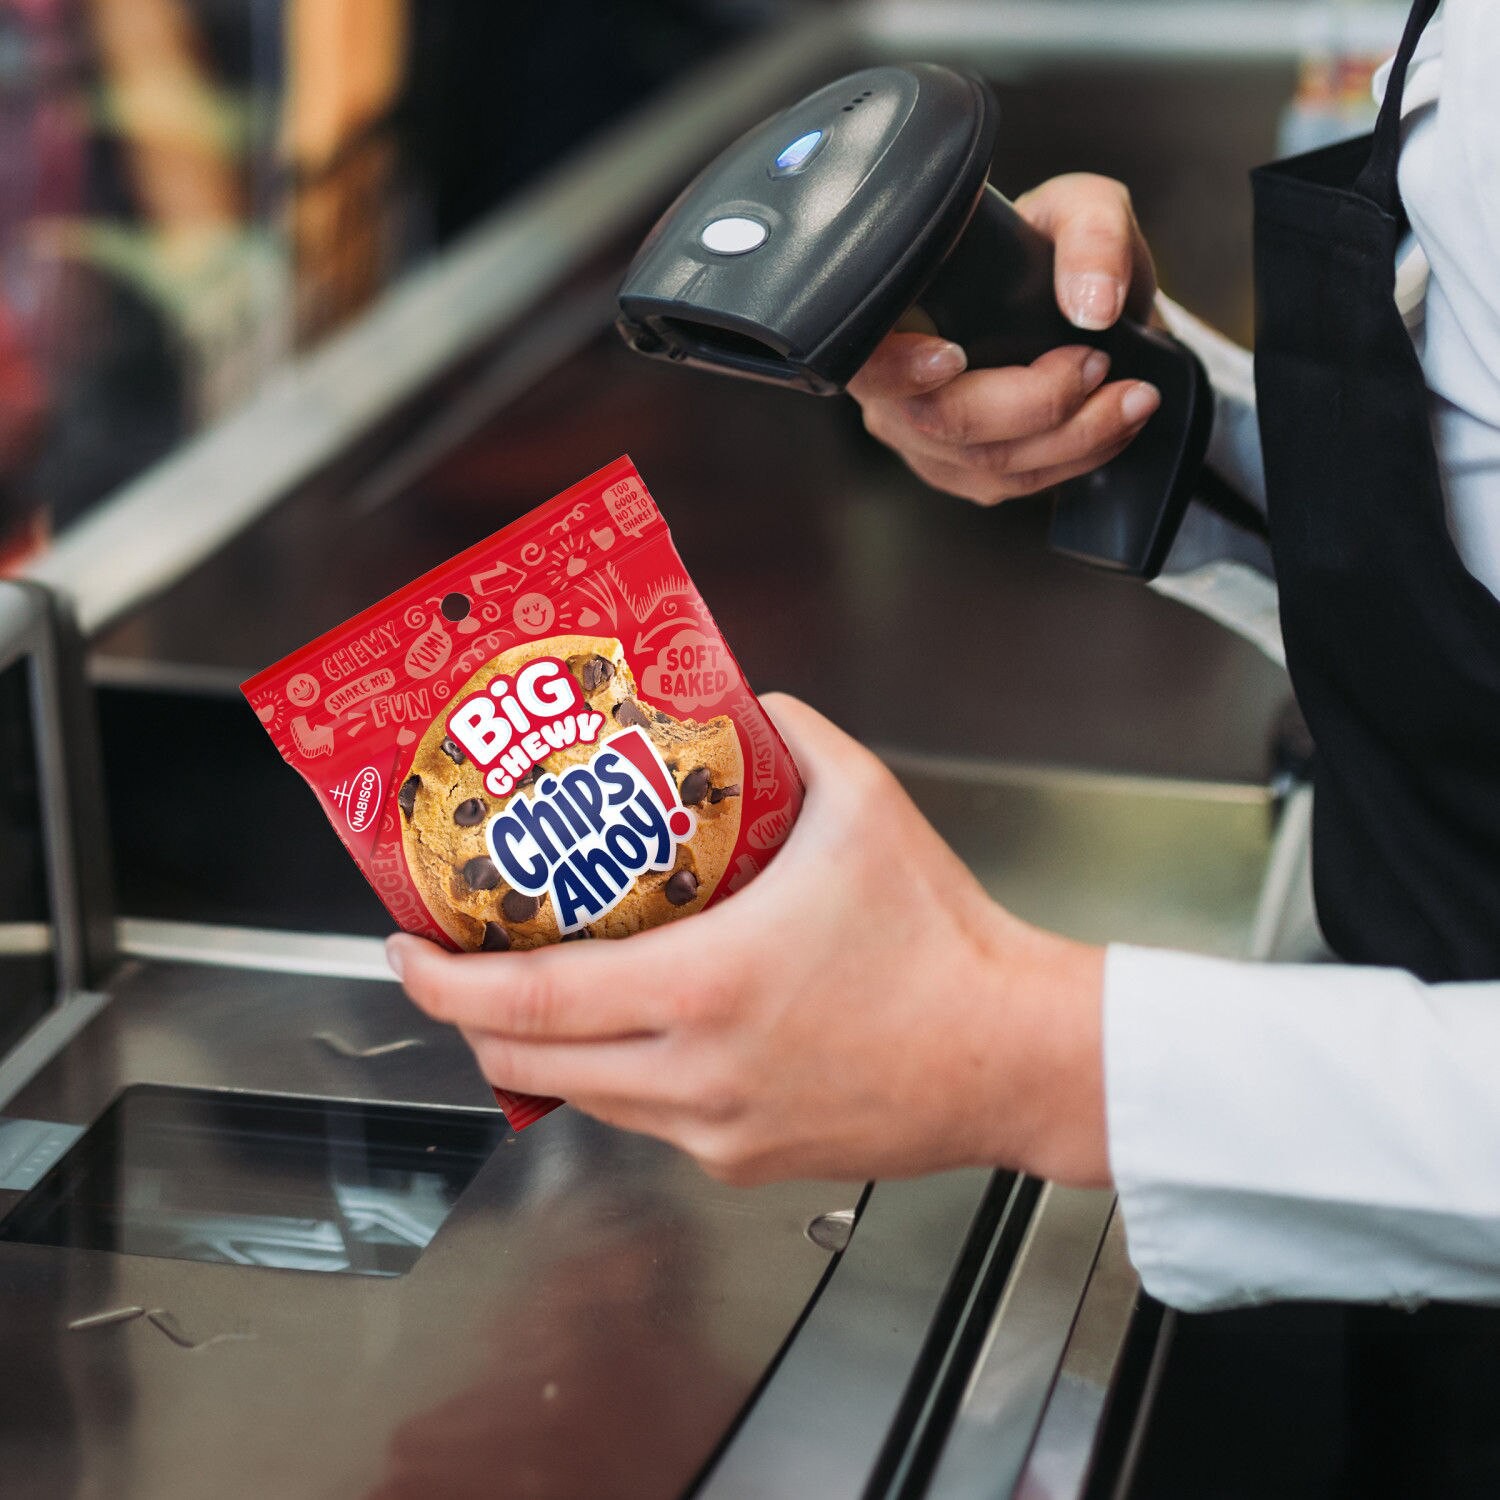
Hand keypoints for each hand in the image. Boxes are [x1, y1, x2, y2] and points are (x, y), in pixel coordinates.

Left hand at [388, 695, 1108, 1187]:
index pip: (524, 1002)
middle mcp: (692, 1074)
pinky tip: (643, 1033)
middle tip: (460, 966)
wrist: (1011, 1054)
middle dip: (471, 1020)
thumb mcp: (864, 805)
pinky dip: (619, 1079)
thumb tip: (742, 705)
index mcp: (701, 987)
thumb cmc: (942, 942)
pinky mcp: (745, 1160)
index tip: (404, 949)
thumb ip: (791, 735)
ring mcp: (715, 1129)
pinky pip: (649, 1123)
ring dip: (543, 1050)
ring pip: (583, 1101)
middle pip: (527, 1065)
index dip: (441, 983)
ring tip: (545, 992)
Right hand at [848, 173, 1162, 505]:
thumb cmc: (1054, 251)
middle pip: (942, 423)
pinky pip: (1014, 485)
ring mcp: (922, 438)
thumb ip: (1092, 235)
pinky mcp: (961, 472)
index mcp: (890, 316)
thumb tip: (1093, 307)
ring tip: (1133, 397)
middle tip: (1099, 363)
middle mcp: (891, 388)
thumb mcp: (1080, 210)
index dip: (899, 370)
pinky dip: (1075, 460)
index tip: (954, 357)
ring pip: (987, 465)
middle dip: (1036, 404)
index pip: (863, 358)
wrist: (1072, 302)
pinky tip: (1112, 425)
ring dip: (1073, 439)